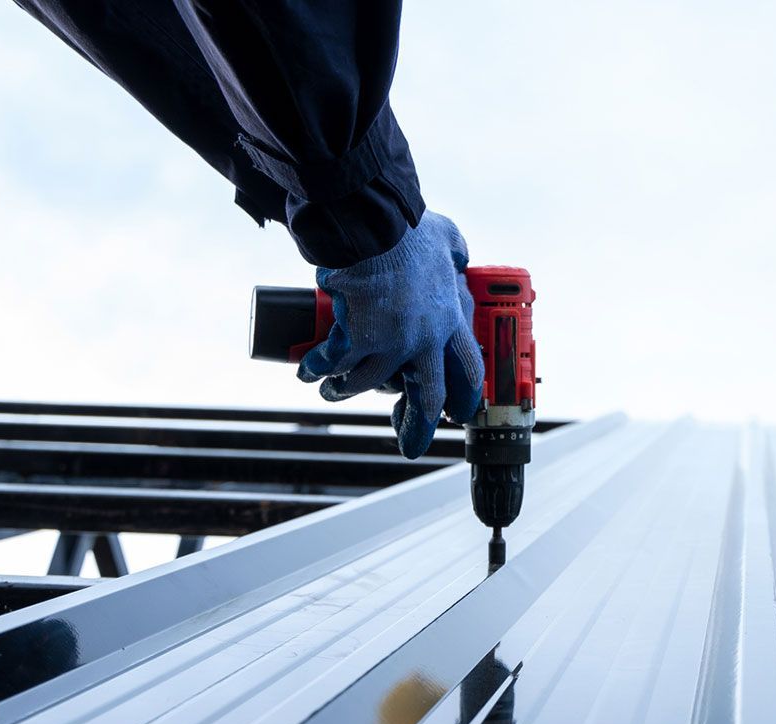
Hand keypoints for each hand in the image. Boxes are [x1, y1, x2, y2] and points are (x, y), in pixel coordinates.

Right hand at [298, 211, 484, 457]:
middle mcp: (424, 340)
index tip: (456, 413)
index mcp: (448, 320)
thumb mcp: (447, 238)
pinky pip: (332, 365)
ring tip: (332, 390)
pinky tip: (307, 372)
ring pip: (367, 384)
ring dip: (346, 391)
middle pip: (427, 395)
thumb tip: (457, 255)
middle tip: (410, 446)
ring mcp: (389, 344)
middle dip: (417, 425)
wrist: (373, 225)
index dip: (464, 395)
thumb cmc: (408, 227)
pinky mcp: (355, 339)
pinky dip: (316, 370)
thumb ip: (454, 251)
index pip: (468, 369)